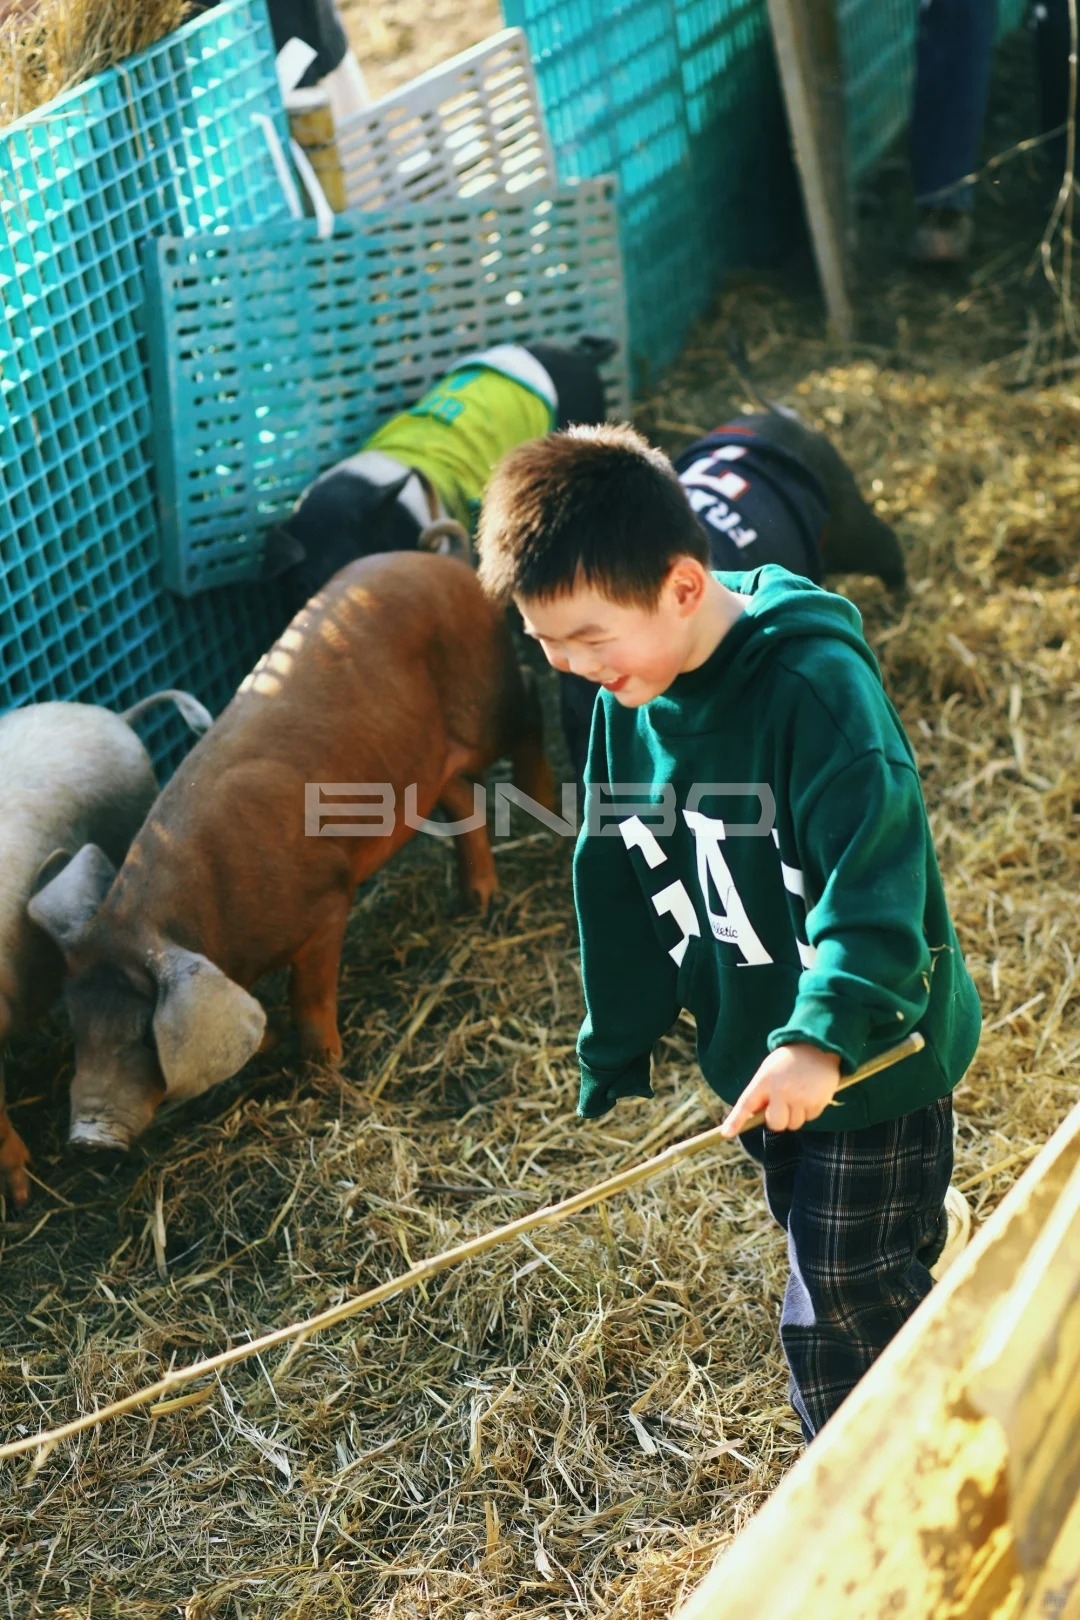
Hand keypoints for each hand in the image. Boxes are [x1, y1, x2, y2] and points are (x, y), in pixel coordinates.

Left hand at [720, 1043, 841, 1136]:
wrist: (817, 1045)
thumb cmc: (788, 1061)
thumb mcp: (769, 1071)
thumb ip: (762, 1093)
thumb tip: (756, 1116)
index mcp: (765, 1080)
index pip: (746, 1104)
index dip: (736, 1120)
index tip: (726, 1133)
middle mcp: (781, 1090)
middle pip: (775, 1124)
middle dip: (779, 1118)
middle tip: (783, 1104)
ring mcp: (800, 1097)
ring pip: (794, 1124)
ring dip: (795, 1115)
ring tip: (799, 1094)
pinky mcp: (817, 1102)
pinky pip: (810, 1118)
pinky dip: (809, 1110)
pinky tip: (810, 1093)